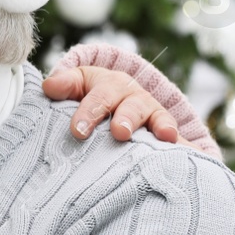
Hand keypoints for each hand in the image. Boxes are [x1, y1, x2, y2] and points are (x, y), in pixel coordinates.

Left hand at [42, 65, 192, 146]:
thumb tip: (48, 87)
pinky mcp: (166, 128)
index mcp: (109, 85)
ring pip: (157, 117)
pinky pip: (177, 135)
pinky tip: (186, 150)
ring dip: (160, 126)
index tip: (78, 130)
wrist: (122, 97)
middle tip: (118, 133)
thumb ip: (64, 84)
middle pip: (130, 106)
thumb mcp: (78, 84)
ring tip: (163, 137)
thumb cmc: (92, 95)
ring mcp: (152, 113)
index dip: (89, 111)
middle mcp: (133, 97)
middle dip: (125, 118)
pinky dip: (182, 142)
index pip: (98, 96)